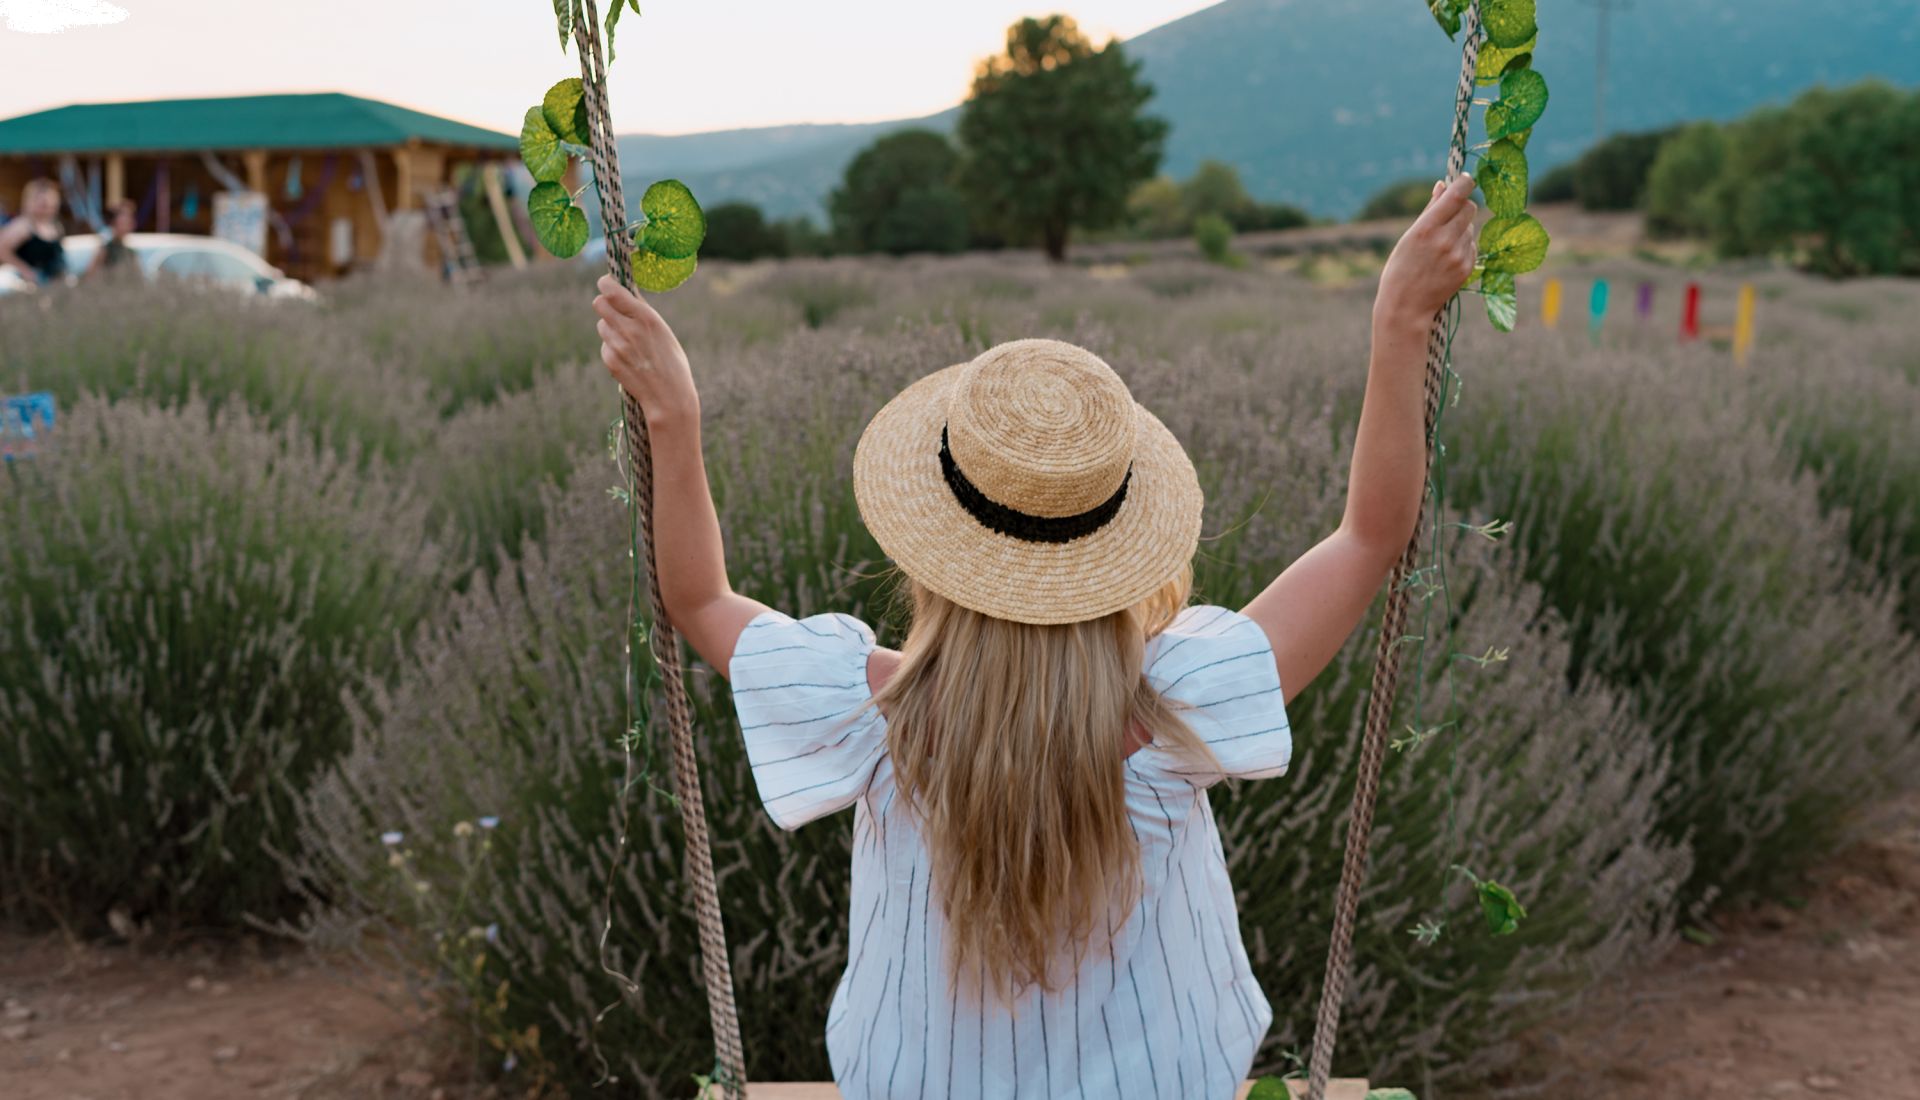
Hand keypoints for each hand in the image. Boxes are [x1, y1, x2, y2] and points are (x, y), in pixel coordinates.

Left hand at [593, 274, 696, 424]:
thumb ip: (643, 313)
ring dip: (610, 326)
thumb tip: (626, 292)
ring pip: (601, 324)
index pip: (611, 290)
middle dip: (605, 303)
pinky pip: (604, 345)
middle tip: (614, 308)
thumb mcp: (663, 332)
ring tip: (628, 338)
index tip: (608, 283)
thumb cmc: (672, 363)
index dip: (606, 283)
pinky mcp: (610, 360)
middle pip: (598, 303)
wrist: (669, 398)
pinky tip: (628, 357)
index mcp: (646, 317)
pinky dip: (612, 347)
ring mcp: (617, 346)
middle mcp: (628, 329)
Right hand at [1375, 173, 1478, 328]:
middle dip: (1462, 206)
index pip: (1457, 194)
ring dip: (1461, 229)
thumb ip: (1430, 210)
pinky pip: (1472, 245)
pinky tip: (1447, 258)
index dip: (1464, 183)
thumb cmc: (1400, 269)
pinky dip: (1463, 246)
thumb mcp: (1409, 237)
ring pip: (1470, 227)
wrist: (1405, 307)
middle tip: (1451, 213)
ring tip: (1441, 245)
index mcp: (1427, 228)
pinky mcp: (1466, 268)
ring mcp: (1458, 255)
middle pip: (1470, 207)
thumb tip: (1443, 185)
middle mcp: (1445, 240)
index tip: (1465, 180)